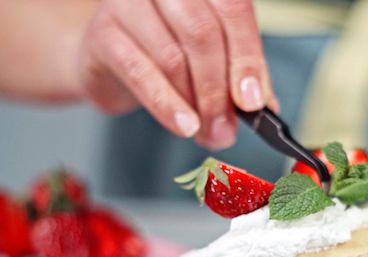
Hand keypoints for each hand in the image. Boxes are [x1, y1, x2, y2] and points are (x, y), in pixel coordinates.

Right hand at [77, 0, 277, 149]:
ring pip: (174, 58)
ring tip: (207, 132)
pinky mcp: (103, 34)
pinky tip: (183, 125)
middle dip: (220, 91)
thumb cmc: (162, 51)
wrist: (106, 60)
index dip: (248, 57)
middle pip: (203, 34)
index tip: (254, 101)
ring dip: (196, 105)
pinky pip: (142, 73)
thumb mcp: (208, 58)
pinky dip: (167, 106)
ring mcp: (129, 4)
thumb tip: (264, 105)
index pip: (233, 10)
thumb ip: (238, 73)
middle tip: (227, 128)